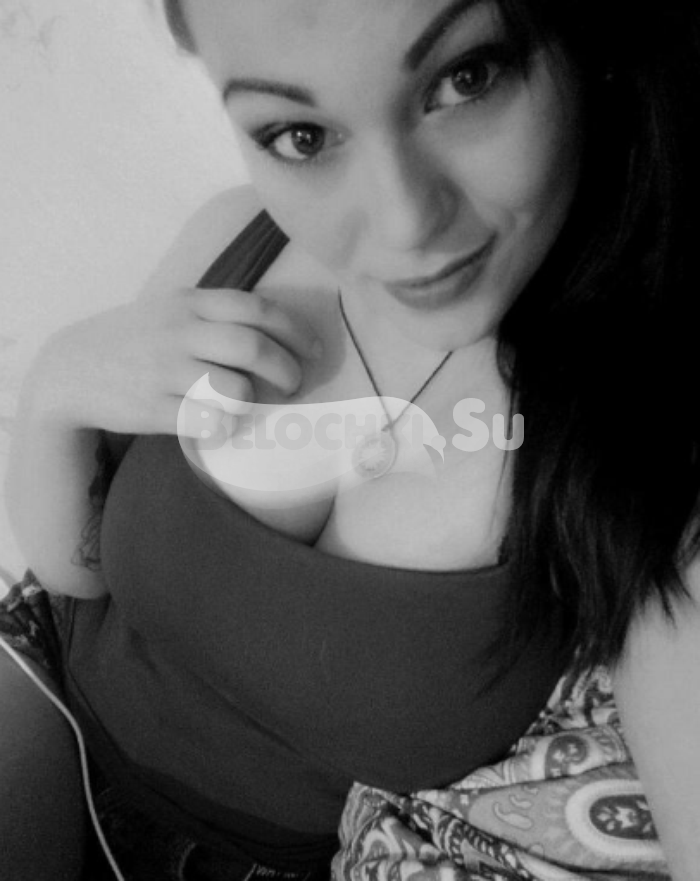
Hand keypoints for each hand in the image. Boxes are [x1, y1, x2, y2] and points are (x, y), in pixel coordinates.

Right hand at [24, 287, 321, 437]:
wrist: (71, 369)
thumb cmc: (135, 340)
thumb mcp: (170, 309)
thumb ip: (216, 313)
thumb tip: (277, 329)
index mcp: (190, 302)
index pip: (256, 309)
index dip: (295, 331)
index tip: (314, 351)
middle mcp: (180, 332)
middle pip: (253, 348)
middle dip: (287, 371)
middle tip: (293, 386)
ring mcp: (165, 370)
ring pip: (234, 387)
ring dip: (254, 401)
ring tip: (250, 405)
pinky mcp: (153, 408)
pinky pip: (209, 420)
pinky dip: (227, 426)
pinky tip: (224, 425)